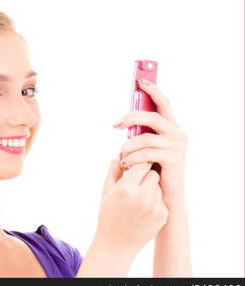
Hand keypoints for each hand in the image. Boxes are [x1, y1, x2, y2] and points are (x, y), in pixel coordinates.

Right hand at [95, 160, 167, 255]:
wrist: (116, 245)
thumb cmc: (108, 216)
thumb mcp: (106, 192)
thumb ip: (113, 171)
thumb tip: (120, 157)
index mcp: (126, 188)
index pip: (141, 164)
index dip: (138, 164)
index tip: (135, 165)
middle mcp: (142, 196)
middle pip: (153, 173)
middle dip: (146, 174)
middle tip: (137, 180)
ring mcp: (154, 207)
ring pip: (158, 186)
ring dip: (151, 187)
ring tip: (139, 197)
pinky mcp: (162, 215)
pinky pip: (161, 199)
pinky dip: (154, 200)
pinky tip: (143, 209)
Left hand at [114, 79, 187, 208]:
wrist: (164, 197)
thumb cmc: (152, 171)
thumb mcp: (145, 148)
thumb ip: (141, 134)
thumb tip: (123, 122)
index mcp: (171, 127)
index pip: (163, 103)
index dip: (152, 90)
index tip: (139, 80)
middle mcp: (177, 133)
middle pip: (152, 116)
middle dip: (131, 118)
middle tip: (116, 124)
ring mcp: (178, 146)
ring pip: (146, 137)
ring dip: (128, 147)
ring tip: (121, 156)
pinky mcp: (175, 159)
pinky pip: (147, 153)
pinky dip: (132, 158)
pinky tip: (125, 164)